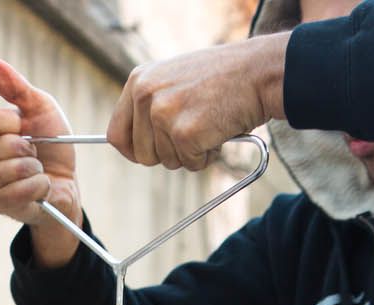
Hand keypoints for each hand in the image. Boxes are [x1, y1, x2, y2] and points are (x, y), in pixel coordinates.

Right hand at [0, 60, 82, 265]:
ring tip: (36, 171)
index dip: (10, 122)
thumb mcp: (39, 108)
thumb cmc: (49, 144)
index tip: (25, 126)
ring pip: (14, 170)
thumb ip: (17, 88)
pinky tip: (40, 187)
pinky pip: (21, 192)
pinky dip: (40, 187)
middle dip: (29, 149)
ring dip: (36, 170)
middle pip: (2, 146)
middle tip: (33, 153)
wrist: (65, 181)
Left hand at [107, 33, 289, 171]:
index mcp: (139, 81)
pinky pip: (191, 163)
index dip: (133, 151)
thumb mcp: (173, 80)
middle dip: (168, 153)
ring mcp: (164, 115)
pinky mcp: (185, 134)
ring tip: (209, 123)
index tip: (148, 154)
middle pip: (142, 155)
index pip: (116, 134)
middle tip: (192, 132)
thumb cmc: (221, 79)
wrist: (257, 72)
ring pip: (167, 161)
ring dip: (191, 153)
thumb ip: (151, 105)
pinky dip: (208, 155)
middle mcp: (146, 96)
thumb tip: (133, 147)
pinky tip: (218, 130)